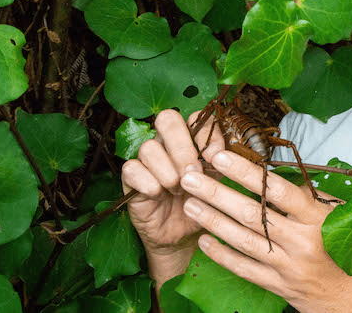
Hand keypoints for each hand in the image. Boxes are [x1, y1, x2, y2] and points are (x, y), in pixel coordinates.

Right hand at [120, 109, 224, 283]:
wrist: (184, 234)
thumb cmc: (202, 202)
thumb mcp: (218, 180)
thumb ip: (220, 161)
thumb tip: (217, 152)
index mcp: (191, 139)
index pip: (196, 117)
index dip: (206, 133)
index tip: (214, 157)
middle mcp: (168, 143)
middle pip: (167, 120)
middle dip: (183, 146)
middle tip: (193, 171)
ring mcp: (147, 160)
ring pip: (149, 147)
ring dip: (167, 170)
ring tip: (178, 189)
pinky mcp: (131, 179)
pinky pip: (131, 168)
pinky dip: (147, 181)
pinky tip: (158, 194)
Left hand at [178, 150, 351, 312]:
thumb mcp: (346, 218)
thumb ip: (316, 198)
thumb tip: (286, 177)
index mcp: (319, 219)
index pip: (277, 190)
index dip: (246, 172)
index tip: (221, 156)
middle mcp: (301, 241)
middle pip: (251, 214)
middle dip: (216, 192)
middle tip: (190, 176)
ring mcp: (287, 266)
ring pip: (241, 239)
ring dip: (212, 220)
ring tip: (189, 202)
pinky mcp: (279, 286)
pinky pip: (244, 268)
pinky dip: (222, 255)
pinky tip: (204, 241)